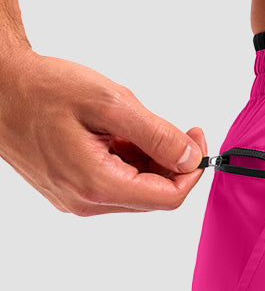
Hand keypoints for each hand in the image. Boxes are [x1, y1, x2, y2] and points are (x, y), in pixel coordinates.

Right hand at [0, 46, 206, 214]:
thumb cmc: (42, 88)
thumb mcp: (109, 102)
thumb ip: (156, 134)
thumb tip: (190, 158)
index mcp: (98, 184)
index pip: (169, 197)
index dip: (191, 170)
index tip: (195, 138)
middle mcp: (87, 202)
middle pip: (154, 195)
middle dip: (168, 162)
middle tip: (166, 126)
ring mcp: (77, 200)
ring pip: (136, 190)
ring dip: (146, 160)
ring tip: (126, 125)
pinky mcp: (71, 191)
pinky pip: (115, 184)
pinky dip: (126, 161)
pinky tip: (113, 135)